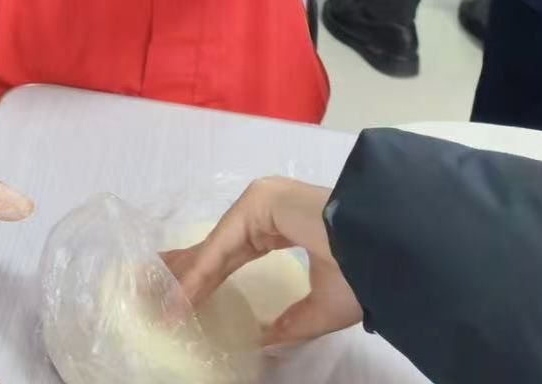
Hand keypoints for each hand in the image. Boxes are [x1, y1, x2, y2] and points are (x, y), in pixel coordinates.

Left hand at [164, 178, 361, 347]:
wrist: (390, 247)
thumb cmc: (366, 272)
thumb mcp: (323, 307)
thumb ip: (291, 323)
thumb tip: (264, 340)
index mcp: (284, 225)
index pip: (232, 253)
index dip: (206, 279)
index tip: (181, 301)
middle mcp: (267, 209)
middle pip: (214, 248)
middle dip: (184, 273)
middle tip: (151, 292)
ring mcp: (260, 202)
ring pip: (213, 248)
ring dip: (185, 278)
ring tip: (157, 301)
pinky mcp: (257, 205)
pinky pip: (222, 247)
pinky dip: (200, 276)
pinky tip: (181, 298)